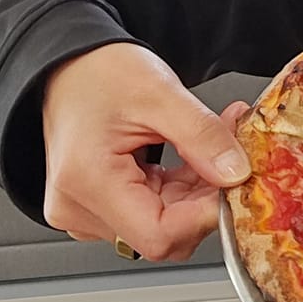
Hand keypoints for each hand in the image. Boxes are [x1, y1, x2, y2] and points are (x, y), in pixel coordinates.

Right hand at [42, 42, 251, 263]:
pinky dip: (176, 191)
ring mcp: (82, 211)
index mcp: (87, 180)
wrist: (67, 66)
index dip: (204, 216)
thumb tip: (235, 175)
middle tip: (232, 155)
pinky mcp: (94, 208)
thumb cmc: (96, 72)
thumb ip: (202, 136)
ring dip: (194, 193)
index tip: (235, 184)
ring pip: (160, 226)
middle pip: (161, 234)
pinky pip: (148, 213)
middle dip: (205, 198)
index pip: (158, 235)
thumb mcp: (160, 93)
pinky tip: (189, 161)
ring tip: (209, 148)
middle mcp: (76, 207)